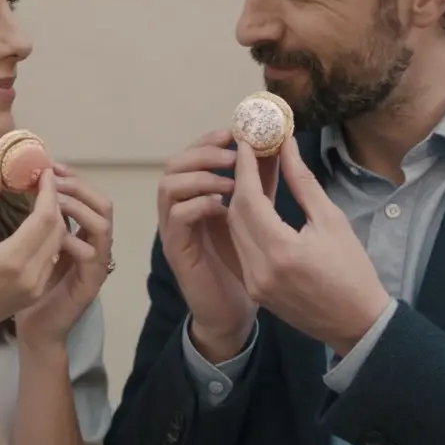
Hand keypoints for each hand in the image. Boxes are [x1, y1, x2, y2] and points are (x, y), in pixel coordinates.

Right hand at [0, 166, 69, 348]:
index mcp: (12, 260)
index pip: (45, 217)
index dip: (48, 191)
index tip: (45, 171)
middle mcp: (32, 275)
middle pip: (57, 229)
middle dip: (54, 202)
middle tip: (44, 180)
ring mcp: (37, 286)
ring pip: (57, 243)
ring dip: (54, 219)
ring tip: (42, 197)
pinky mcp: (36, 292)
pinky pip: (51, 257)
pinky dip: (50, 236)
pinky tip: (38, 222)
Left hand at [15, 163, 113, 349]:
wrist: (32, 329)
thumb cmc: (24, 290)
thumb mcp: (23, 245)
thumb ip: (30, 219)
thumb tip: (19, 185)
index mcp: (78, 233)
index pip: (84, 195)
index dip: (69, 177)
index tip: (46, 165)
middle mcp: (91, 244)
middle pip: (101, 202)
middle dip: (77, 185)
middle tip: (51, 178)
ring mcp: (95, 263)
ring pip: (103, 222)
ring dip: (80, 206)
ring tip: (53, 201)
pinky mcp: (92, 282)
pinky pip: (95, 254)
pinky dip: (77, 239)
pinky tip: (56, 235)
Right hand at [157, 129, 257, 362]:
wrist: (234, 313)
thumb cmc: (244, 266)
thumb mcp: (258, 216)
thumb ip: (261, 184)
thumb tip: (276, 148)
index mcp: (196, 197)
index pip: (191, 156)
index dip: (208, 140)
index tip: (234, 132)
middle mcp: (180, 209)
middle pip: (174, 164)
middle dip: (203, 153)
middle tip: (233, 155)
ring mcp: (175, 230)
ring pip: (168, 186)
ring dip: (200, 177)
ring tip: (231, 182)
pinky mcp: (177, 251)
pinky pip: (177, 217)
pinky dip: (199, 204)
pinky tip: (223, 208)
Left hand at [226, 137, 390, 354]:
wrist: (357, 323)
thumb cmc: (353, 269)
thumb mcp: (332, 220)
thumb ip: (303, 183)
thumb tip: (286, 147)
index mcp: (281, 250)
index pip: (249, 199)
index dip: (245, 167)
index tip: (245, 142)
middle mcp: (259, 268)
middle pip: (236, 214)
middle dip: (240, 180)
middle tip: (249, 154)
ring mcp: (254, 281)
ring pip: (235, 231)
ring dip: (240, 201)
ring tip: (252, 174)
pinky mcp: (255, 289)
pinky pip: (241, 248)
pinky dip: (244, 224)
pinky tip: (253, 206)